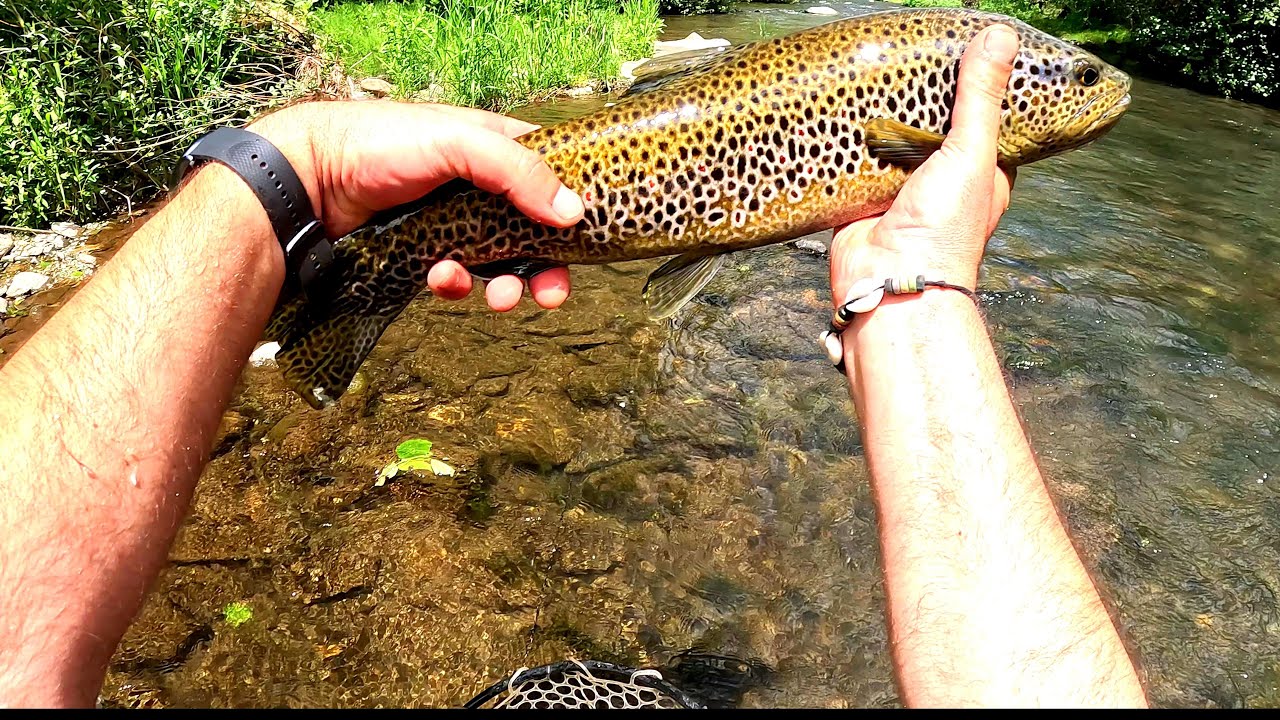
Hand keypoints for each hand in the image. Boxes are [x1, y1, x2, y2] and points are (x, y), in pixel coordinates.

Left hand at [247, 100, 578, 310]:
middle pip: (533, 232)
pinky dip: (458, 285)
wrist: (311, 182)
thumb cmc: (381, 145)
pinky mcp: (427, 251)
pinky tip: (442, 279)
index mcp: (494, 149)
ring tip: (499, 298)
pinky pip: (459, 277)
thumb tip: (572, 212)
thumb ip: (518, 173)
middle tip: (551, 295)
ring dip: (506, 285)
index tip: (586, 239)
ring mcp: (454, 221)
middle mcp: (480, 186)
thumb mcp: (457, 144)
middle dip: (546, 267)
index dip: (573, 206)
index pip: (551, 175)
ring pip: (499, 262)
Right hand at [830, 24, 1019, 304]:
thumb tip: (999, 37)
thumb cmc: (944, 231)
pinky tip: (844, 107)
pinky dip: (849, 137)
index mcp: (980, 171)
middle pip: (932, 123)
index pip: (982, 116)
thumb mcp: (972, 154)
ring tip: (874, 70)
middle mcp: (941, 178)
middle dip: (921, 97)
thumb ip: (980, 98)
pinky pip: (854, 156)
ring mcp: (899, 186)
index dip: (975, 84)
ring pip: (891, 136)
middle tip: (911, 53)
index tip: (964, 46)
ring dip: (882, 114)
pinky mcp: (861, 193)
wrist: (888, 280)